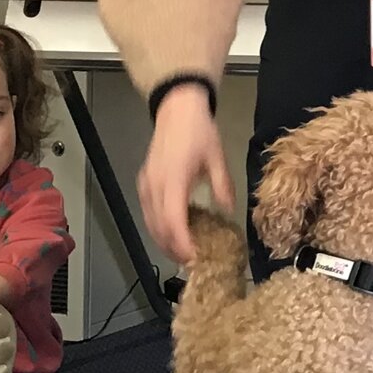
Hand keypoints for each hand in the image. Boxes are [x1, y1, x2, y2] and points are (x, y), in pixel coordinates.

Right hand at [138, 84, 232, 264]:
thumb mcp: (217, 157)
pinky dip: (159, 228)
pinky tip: (174, 232)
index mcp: (174, 179)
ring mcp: (146, 184)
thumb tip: (228, 210)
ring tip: (183, 253)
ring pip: (150, 223)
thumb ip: (222, 185)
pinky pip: (148, 213)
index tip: (194, 258)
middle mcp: (155, 185)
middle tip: (192, 262)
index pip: (173, 220)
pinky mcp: (143, 183)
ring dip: (164, 241)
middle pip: (158, 228)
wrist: (177, 109)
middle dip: (173, 249)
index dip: (182, 243)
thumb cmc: (199, 131)